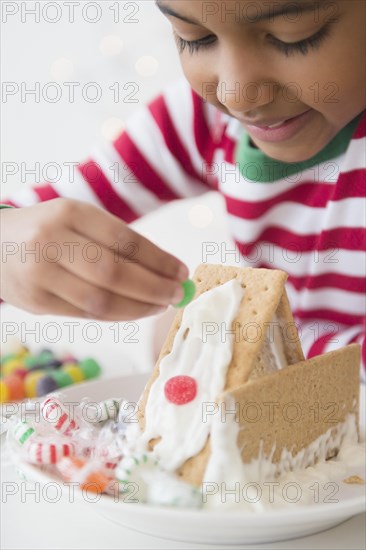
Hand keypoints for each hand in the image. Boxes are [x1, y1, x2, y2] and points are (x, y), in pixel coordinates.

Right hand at [0, 198, 188, 319]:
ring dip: (138, 308)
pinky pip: (86, 315)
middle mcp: (51, 241)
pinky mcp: (34, 302)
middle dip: (153, 288)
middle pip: (114, 273)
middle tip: (176, 294)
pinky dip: (116, 316)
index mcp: (68, 212)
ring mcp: (39, 275)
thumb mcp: (77, 218)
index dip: (159, 260)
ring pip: (101, 301)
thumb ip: (116, 241)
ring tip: (159, 305)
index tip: (181, 272)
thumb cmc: (48, 230)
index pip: (125, 240)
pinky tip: (133, 311)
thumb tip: (166, 270)